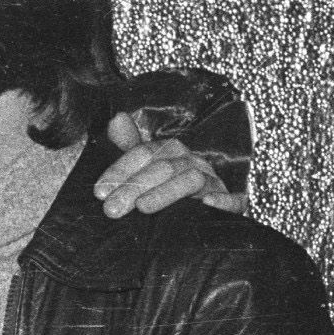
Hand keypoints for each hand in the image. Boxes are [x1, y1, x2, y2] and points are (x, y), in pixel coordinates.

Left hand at [93, 114, 245, 217]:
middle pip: (165, 167)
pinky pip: (234, 199)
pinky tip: (207, 204)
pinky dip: (223, 201)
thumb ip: (130, 146)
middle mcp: (193, 163)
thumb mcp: (145, 168)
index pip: (145, 152)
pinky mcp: (233, 204)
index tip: (99, 192)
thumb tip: (117, 118)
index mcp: (172, 153)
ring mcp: (214, 182)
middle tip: (111, 209)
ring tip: (142, 207)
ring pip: (192, 179)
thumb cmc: (166, 190)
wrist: (200, 217)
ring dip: (166, 192)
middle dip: (135, 186)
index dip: (120, 170)